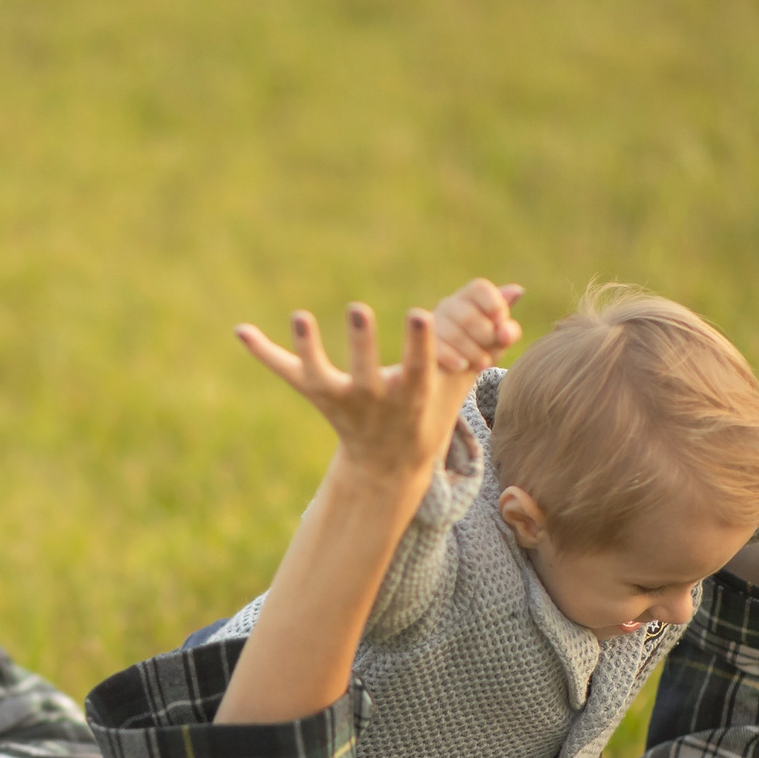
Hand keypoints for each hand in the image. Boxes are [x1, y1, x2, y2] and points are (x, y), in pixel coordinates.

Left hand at [237, 281, 521, 485]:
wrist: (389, 468)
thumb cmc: (427, 412)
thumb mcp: (458, 380)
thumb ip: (484, 334)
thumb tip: (518, 290)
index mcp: (411, 394)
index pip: (419, 366)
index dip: (421, 343)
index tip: (422, 312)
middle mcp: (374, 400)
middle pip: (365, 373)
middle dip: (363, 344)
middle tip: (359, 307)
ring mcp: (341, 400)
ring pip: (321, 375)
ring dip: (309, 348)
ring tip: (301, 317)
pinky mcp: (315, 396)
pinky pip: (286, 374)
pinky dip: (264, 353)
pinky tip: (240, 330)